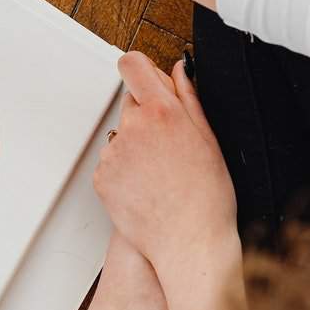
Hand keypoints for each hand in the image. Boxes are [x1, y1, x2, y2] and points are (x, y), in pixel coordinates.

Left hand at [93, 52, 242, 309]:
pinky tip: (148, 189)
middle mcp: (132, 128)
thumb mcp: (209, 140)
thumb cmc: (207, 197)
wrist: (189, 244)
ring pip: (121, 137)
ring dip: (136, 147)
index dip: (138, 69)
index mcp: (162, 112)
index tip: (145, 78)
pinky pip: (111, 164)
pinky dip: (125, 172)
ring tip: (162, 175)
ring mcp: (112, 154)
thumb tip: (178, 69)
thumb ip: (188, 97)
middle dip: (146, 116)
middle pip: (130, 104)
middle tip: (170, 146)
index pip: (132, 65)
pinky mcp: (100, 177)